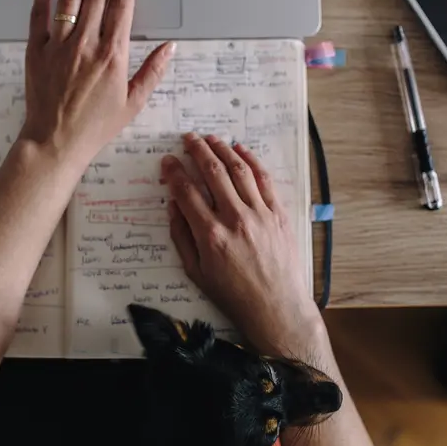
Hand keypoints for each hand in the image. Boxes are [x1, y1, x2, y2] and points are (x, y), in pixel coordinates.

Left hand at [20, 0, 174, 165]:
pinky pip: (38, 13)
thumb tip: (169, 48)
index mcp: (112, 56)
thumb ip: (153, 71)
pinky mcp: (37, 50)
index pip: (122, 9)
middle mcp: (85, 45)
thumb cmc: (94, 126)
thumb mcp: (133, 103)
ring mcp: (58, 45)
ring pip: (70, 0)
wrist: (56, 141)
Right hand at [161, 133, 324, 354]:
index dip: (174, 172)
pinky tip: (241, 150)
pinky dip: (252, 161)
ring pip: (239, 170)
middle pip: (213, 173)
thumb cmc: (232, 294)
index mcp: (210, 235)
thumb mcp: (196, 271)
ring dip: (223, 150)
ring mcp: (260, 214)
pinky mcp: (279, 214)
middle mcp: (235, 219)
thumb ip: (181, 236)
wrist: (275, 307)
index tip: (167, 161)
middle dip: (197, 150)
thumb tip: (173, 206)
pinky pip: (264, 180)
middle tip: (188, 138)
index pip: (186, 192)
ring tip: (211, 138)